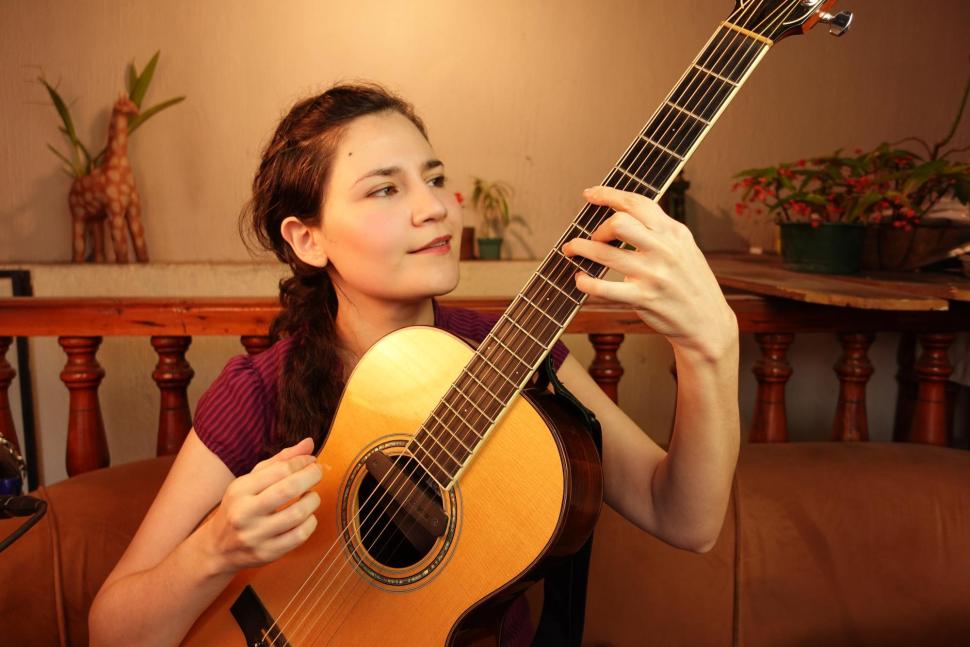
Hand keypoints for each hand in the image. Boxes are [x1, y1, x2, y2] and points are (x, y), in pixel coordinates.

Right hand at [203, 438, 321, 573]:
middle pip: (289, 490)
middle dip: (311, 477)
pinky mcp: (267, 553)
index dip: (302, 462)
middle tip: (319, 473)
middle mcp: (245, 513)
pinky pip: (300, 536)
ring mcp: (256, 536)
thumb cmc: (240, 507)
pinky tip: (307, 516)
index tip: (312, 461)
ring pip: (298, 514)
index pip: (279, 470)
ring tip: (311, 495)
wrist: (218, 548)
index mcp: (240, 490)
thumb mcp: (251, 481)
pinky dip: (310, 522)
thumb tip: (309, 443)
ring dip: (313, 500)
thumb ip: (280, 461)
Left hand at [562, 185, 736, 360]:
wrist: (708, 323)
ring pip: (604, 253)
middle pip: (619, 222)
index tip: (590, 194)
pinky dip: (584, 282)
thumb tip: (622, 215)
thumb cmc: (691, 284)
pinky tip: (581, 279)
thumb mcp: (684, 248)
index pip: (638, 203)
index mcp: (675, 232)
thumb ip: (659, 231)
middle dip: (597, 227)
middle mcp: (664, 250)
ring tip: (572, 250)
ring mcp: (653, 274)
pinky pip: (602, 288)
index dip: (608, 194)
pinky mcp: (642, 298)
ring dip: (579, 248)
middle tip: (592, 237)